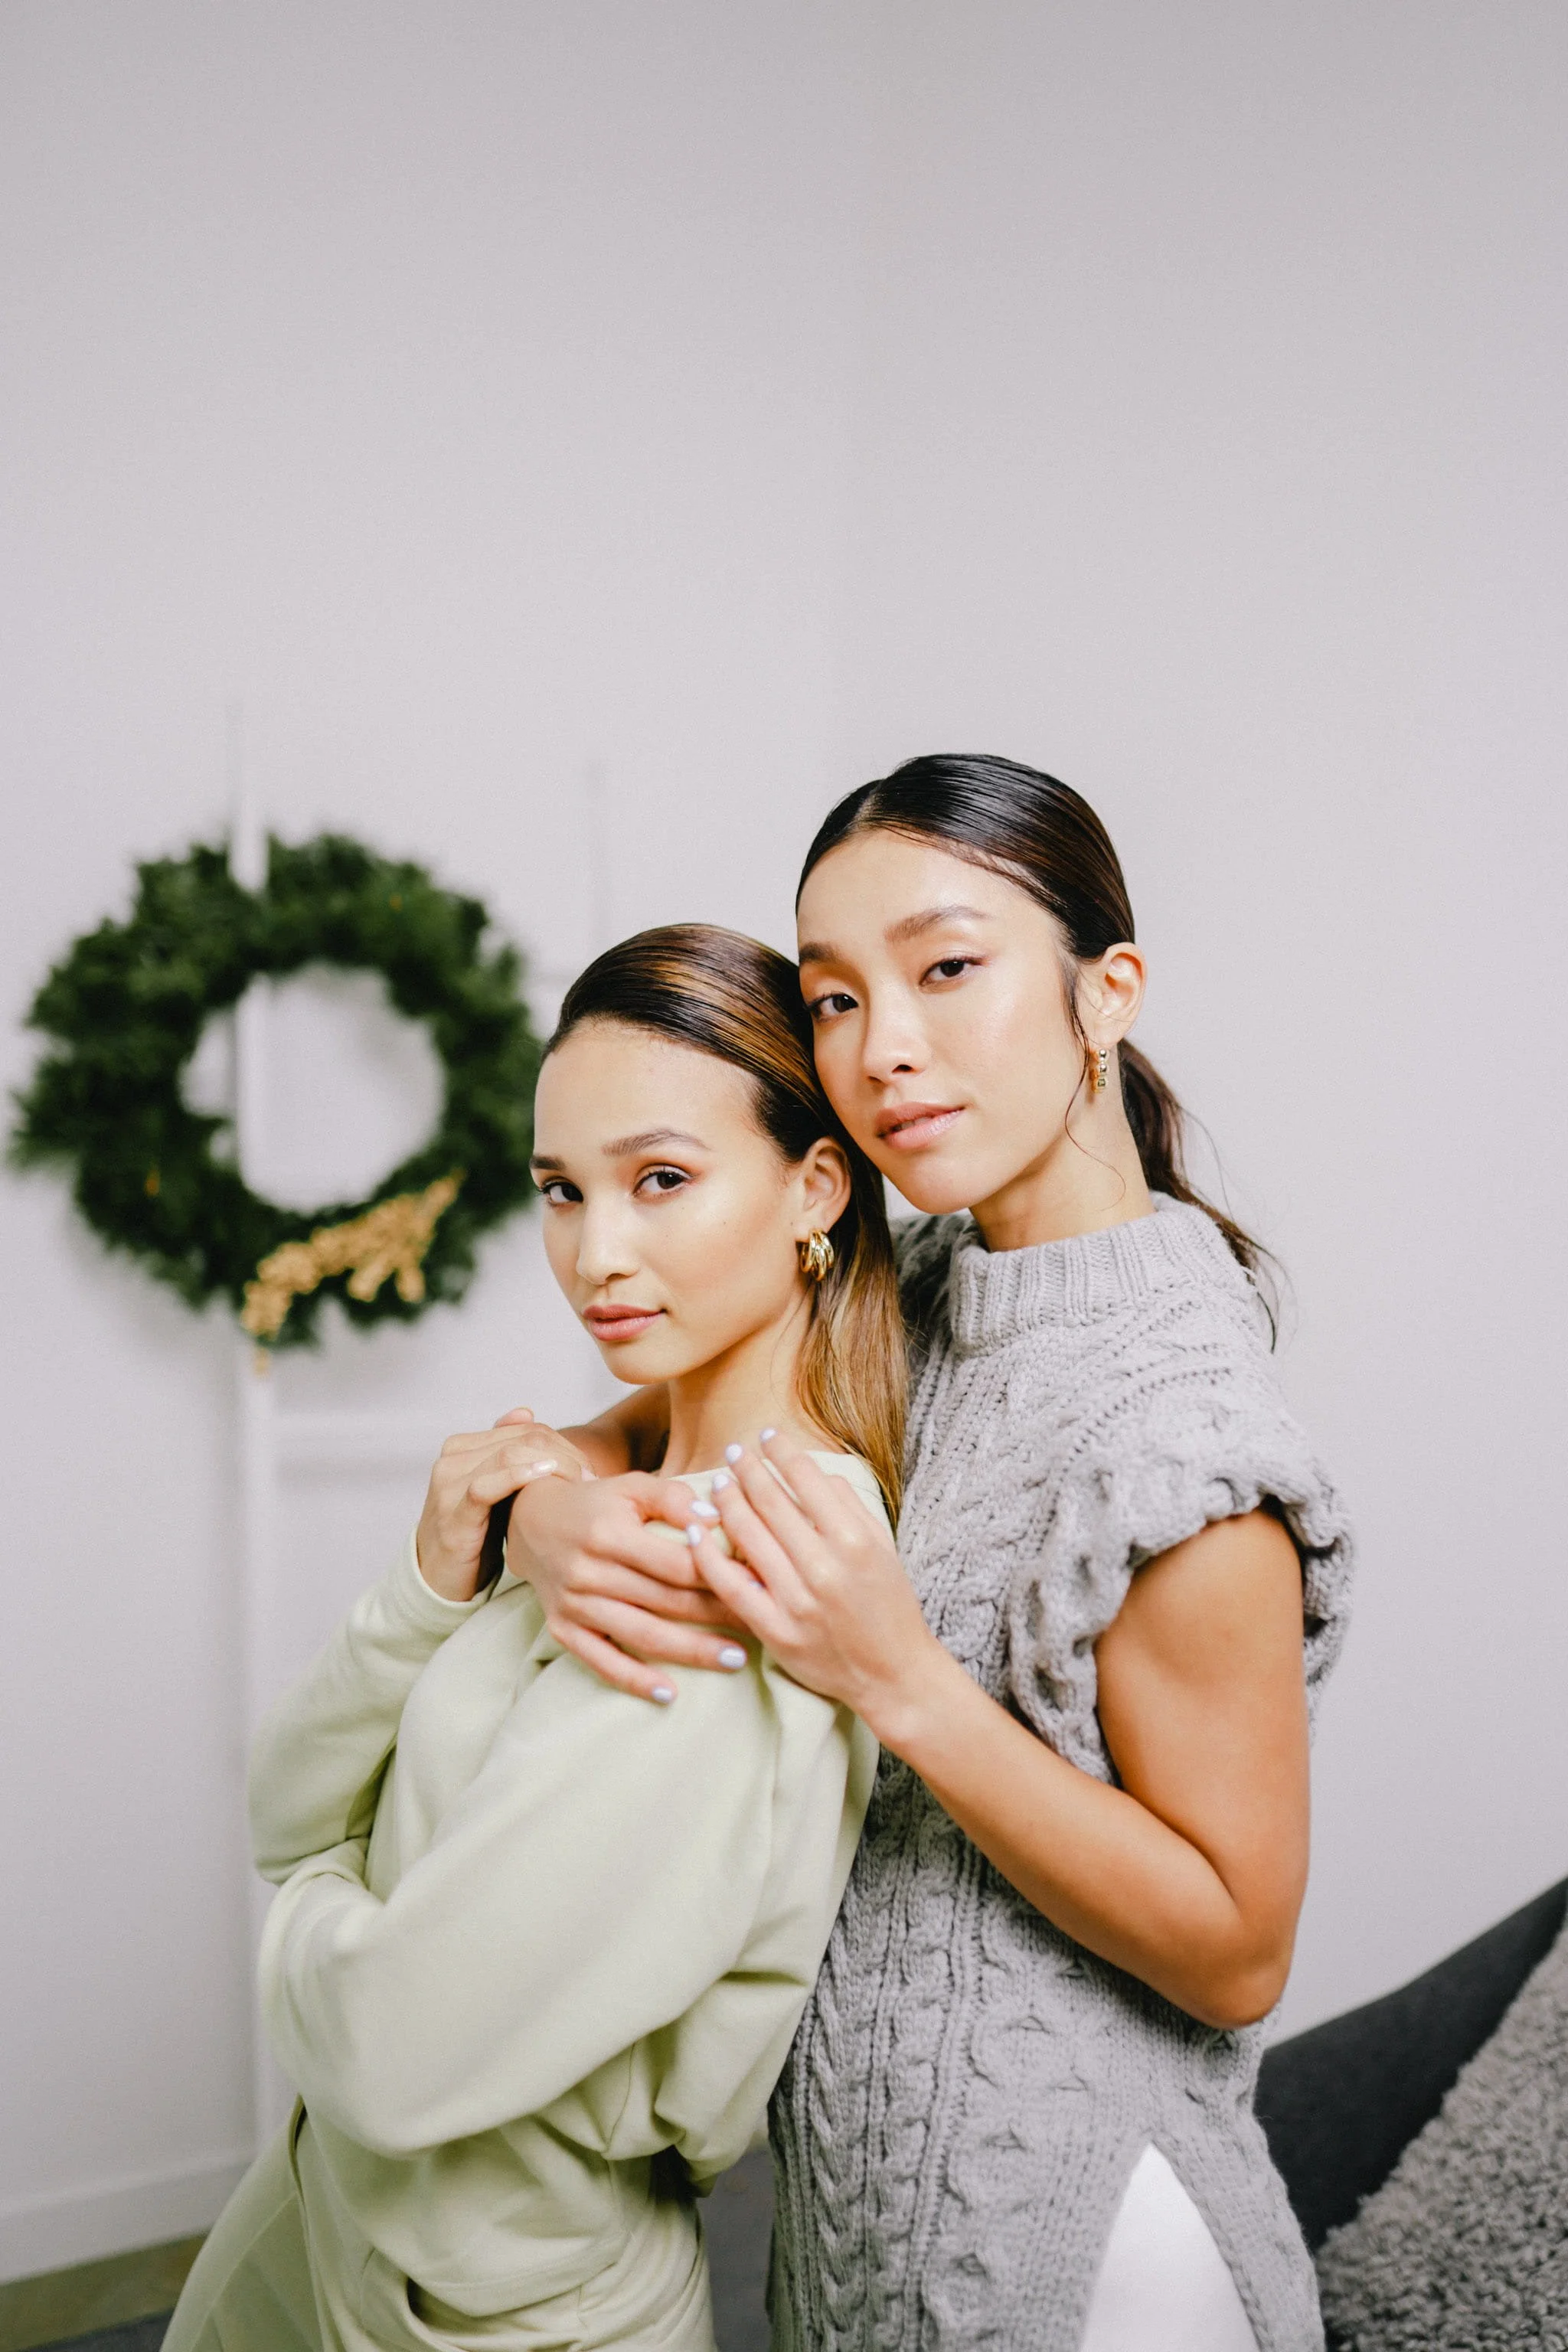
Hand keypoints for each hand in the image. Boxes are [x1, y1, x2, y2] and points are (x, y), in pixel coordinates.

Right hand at [415, 1408, 590, 1602]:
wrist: (439, 1579)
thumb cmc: (474, 1534)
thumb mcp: (496, 1490)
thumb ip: (509, 1454)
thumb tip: (526, 1412)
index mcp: (463, 1445)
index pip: (527, 1430)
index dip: (564, 1445)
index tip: (588, 1469)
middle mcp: (452, 1457)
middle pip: (523, 1439)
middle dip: (564, 1455)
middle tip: (590, 1479)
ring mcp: (448, 1483)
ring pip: (509, 1455)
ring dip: (552, 1466)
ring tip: (577, 1485)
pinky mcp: (451, 1511)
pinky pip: (487, 1486)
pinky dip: (520, 1478)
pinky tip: (545, 1480)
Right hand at [505, 1470, 750, 1702]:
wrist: (532, 1522)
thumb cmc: (596, 1503)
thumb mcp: (632, 1486)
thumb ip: (674, 1499)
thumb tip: (715, 1519)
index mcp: (610, 1535)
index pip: (676, 1562)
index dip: (720, 1574)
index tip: (758, 1585)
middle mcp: (589, 1572)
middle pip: (666, 1601)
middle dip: (718, 1615)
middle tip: (763, 1624)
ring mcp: (575, 1605)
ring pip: (642, 1635)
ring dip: (691, 1652)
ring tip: (736, 1659)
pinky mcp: (563, 1629)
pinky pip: (602, 1662)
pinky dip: (635, 1680)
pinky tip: (669, 1694)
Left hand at [689, 1430, 941, 1733]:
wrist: (893, 1674)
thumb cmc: (889, 1605)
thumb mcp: (882, 1547)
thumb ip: (849, 1506)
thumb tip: (813, 1472)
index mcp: (854, 1540)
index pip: (808, 1479)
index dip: (782, 1451)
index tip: (767, 1436)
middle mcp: (824, 1567)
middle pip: (770, 1501)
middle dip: (747, 1468)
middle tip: (733, 1450)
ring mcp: (797, 1600)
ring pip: (746, 1535)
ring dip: (726, 1501)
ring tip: (717, 1482)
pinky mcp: (775, 1631)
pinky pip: (731, 1585)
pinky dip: (709, 1554)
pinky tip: (697, 1531)